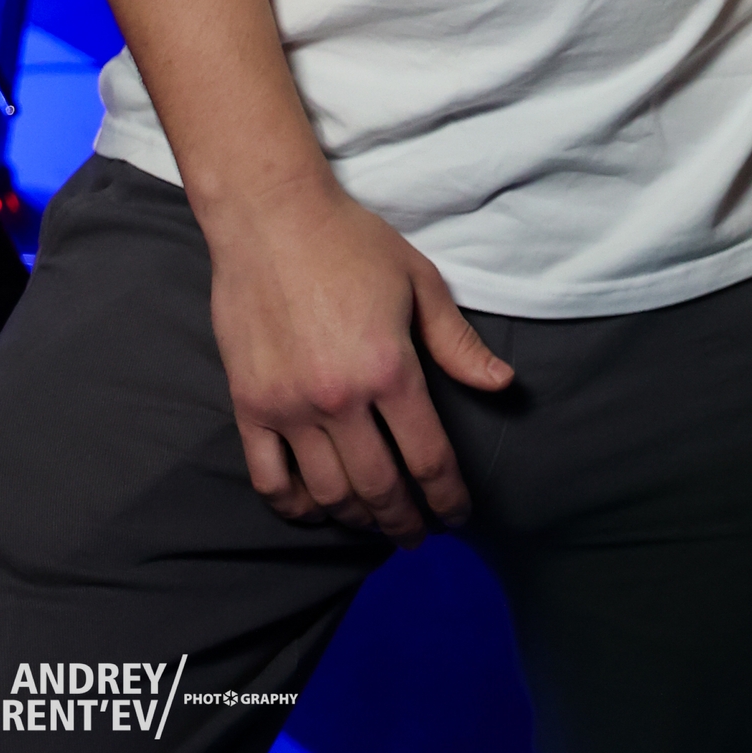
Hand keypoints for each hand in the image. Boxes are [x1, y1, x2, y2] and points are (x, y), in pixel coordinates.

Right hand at [205, 175, 512, 542]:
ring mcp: (289, 407)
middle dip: (406, 521)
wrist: (270, 216)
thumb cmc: (350, 242)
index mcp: (389, 369)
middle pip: (380, 488)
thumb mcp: (418, 281)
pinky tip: (314, 509)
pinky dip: (294, 506)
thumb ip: (457, 342)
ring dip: (357, 519)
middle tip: (418, 535)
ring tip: (375, 524)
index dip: (448, 497)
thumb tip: (502, 385)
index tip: (458, 516)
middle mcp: (340, 399)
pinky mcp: (249, 405)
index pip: (428, 458)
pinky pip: (270, 479)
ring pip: (328, 493)